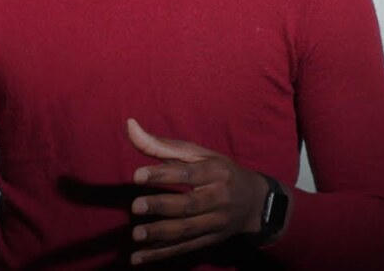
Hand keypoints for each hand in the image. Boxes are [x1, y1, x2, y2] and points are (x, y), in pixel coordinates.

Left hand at [126, 118, 269, 265]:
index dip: (163, 174)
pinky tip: (139, 258)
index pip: (187, 174)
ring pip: (186, 231)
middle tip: (136, 207)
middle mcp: (218, 198)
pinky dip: (161, 255)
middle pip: (188, 205)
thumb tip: (129, 125)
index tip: (137, 175)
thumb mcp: (198, 153)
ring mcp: (215, 223)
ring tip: (137, 235)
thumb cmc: (219, 171)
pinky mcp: (210, 241)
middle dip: (161, 206)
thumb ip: (161, 144)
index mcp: (215, 172)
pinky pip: (184, 249)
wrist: (254, 202)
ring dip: (160, 235)